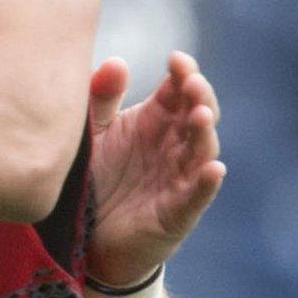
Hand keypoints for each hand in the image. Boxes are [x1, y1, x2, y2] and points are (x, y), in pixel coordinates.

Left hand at [85, 51, 225, 287]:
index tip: (176, 58)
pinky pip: (197, 196)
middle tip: (191, 81)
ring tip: (199, 115)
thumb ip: (100, 98)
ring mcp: (179, 178)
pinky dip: (207, 183)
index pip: (178, 90)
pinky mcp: (177, 213)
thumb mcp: (92, 133)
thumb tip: (117, 61)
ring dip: (204, 132)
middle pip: (198, 114)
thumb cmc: (94, 177)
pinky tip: (212, 169)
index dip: (184, 73)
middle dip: (199, 95)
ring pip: (202, 151)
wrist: (85, 239)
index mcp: (154, 121)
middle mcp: (172, 146)